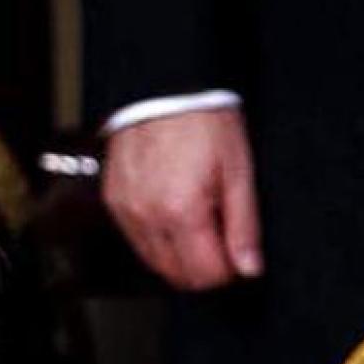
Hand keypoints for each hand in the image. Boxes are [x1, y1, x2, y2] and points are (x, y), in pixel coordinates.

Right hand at [101, 107, 262, 290]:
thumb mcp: (238, 171)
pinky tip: (173, 212)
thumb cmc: (203, 121)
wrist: (164, 89)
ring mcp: (127, 210)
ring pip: (155, 262)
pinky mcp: (115, 201)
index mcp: (182, 211)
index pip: (206, 275)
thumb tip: (249, 268)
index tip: (237, 251)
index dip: (229, 270)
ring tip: (198, 220)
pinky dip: (157, 237)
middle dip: (204, 267)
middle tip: (220, 237)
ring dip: (179, 255)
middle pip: (178, 275)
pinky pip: (137, 239)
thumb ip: (244, 225)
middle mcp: (148, 216)